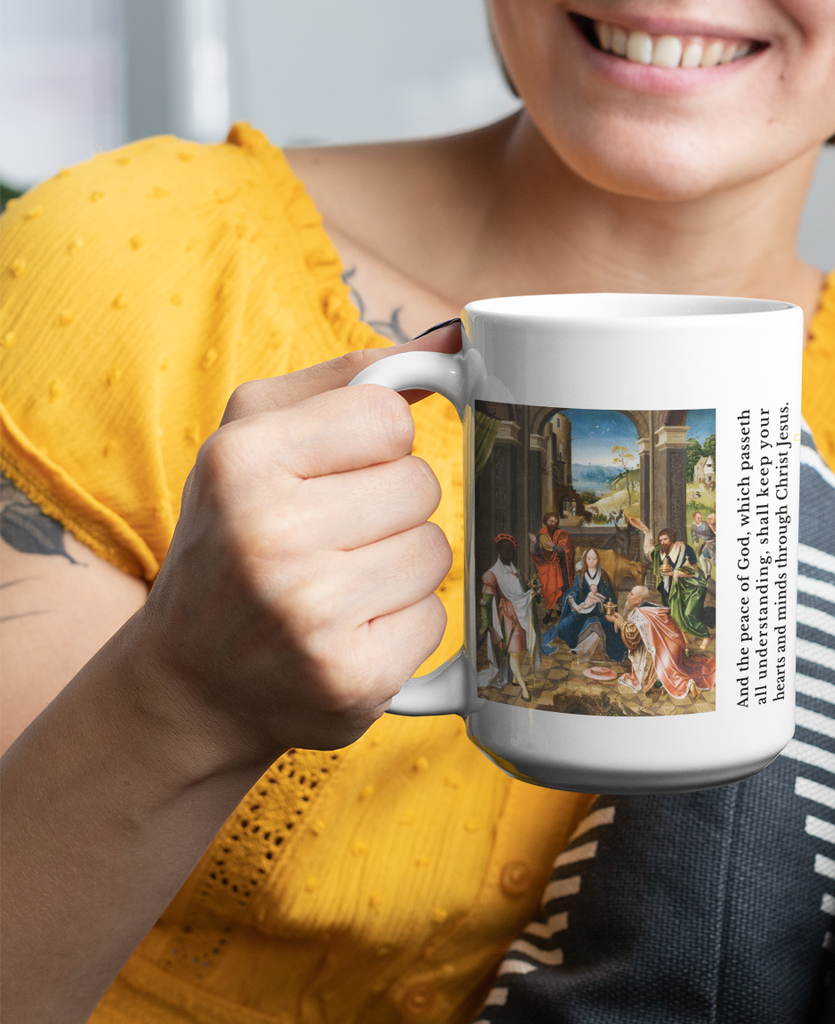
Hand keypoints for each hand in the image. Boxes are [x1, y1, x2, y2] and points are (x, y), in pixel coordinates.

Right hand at [133, 330, 455, 772]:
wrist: (191, 682)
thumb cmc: (234, 538)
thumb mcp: (257, 437)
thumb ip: (350, 378)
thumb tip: (454, 340)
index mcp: (241, 461)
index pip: (388, 417)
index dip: (376, 445)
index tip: (335, 473)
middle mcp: (269, 537)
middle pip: (421, 486)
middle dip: (390, 509)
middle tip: (331, 539)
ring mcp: (311, 615)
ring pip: (436, 552)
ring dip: (402, 568)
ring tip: (338, 586)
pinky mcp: (353, 678)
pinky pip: (437, 618)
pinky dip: (404, 624)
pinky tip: (349, 632)